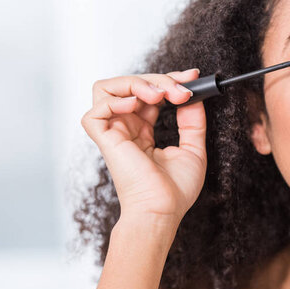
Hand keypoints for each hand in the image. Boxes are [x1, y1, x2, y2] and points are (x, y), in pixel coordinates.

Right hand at [81, 69, 206, 227]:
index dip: (168, 80)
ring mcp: (113, 133)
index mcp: (143, 132)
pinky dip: (115, 100)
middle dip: (160, 79)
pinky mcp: (104, 139)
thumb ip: (193, 121)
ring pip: (107, 88)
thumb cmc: (175, 191)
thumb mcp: (193, 149)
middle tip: (182, 91)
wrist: (162, 210)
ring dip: (135, 83)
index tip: (191, 78)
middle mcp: (126, 129)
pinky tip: (136, 105)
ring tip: (158, 95)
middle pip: (131, 84)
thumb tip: (193, 96)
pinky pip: (96, 109)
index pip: (149, 93)